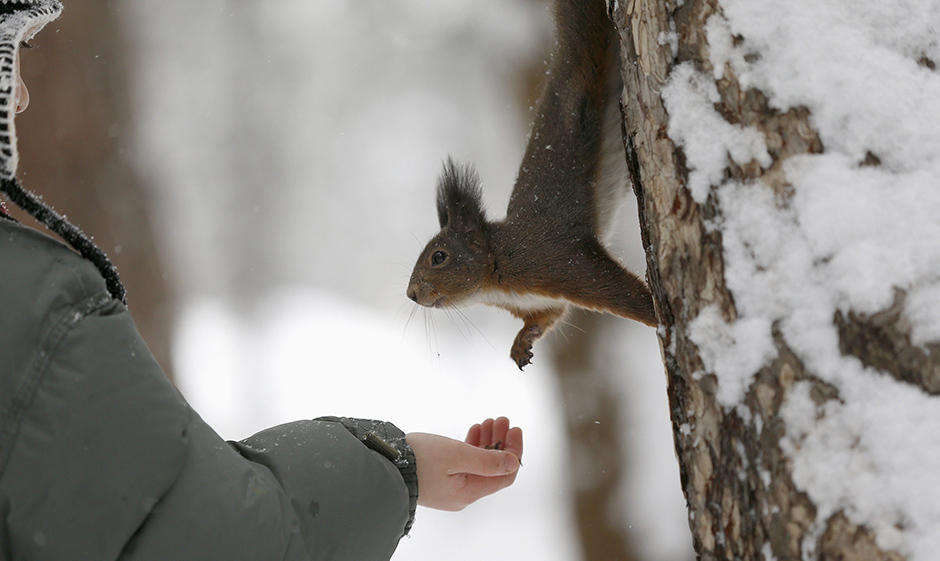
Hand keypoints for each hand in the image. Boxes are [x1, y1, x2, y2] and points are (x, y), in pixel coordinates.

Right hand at [407, 417, 522, 510]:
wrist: (384, 465)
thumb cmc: (418, 460)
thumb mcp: (457, 455)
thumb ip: (487, 460)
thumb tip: (512, 462)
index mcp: (469, 492)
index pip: (504, 475)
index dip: (513, 451)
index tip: (515, 429)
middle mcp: (462, 494)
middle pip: (492, 468)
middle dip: (500, 442)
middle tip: (501, 420)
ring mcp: (450, 487)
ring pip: (478, 464)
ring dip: (486, 442)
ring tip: (488, 421)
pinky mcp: (440, 479)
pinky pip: (464, 464)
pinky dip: (472, 447)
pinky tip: (474, 431)